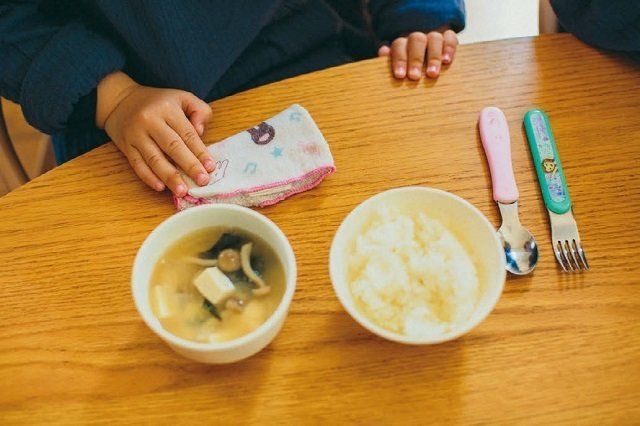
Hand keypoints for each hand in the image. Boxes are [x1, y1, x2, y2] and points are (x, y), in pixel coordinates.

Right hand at [97, 72, 213, 195]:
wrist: (120, 100)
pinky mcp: (125, 146)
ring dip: (169, 176)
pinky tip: (160, 187)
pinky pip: (137, 164)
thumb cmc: (158, 102)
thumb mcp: (182, 97)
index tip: (210, 167)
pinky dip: (148, 177)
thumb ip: (199, 110)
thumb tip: (201, 131)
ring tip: (182, 191)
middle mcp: (150, 121)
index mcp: (167, 109)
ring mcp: (136, 135)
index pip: (187, 133)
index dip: (199, 151)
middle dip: (189, 165)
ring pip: (154, 158)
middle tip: (202, 181)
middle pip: (172, 146)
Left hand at [378, 28, 458, 79]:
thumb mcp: (398, 70)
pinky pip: (450, 37)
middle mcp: (418, 39)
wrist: (428, 65)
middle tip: (414, 77)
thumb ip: (388, 63)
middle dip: (415, 59)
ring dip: (433, 57)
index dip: (399, 59)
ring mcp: (433, 38)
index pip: (399, 46)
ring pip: (434, 38)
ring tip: (432, 74)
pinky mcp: (448, 39)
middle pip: (416, 40)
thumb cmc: (408, 73)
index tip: (400, 76)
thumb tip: (383, 51)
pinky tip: (447, 61)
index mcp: (403, 45)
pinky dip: (448, 48)